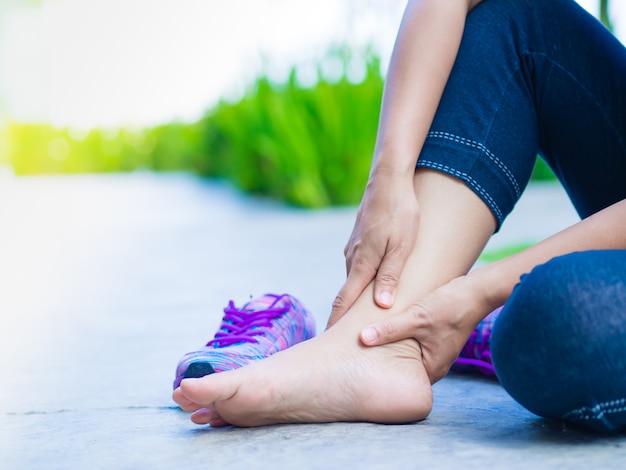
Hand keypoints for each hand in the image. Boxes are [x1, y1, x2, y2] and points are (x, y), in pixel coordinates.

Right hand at [327, 172, 418, 327]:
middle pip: (347, 293)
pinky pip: (358, 266)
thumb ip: (391, 277)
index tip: (330, 341)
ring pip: (353, 279)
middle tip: (346, 337)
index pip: (345, 301)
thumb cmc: (400, 213)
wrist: (388, 180)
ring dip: (355, 298)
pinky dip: (361, 281)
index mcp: (363, 263)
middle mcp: (353, 258)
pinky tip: (370, 286)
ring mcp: (354, 247)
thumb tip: (382, 307)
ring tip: (361, 317)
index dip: (338, 322)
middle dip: (345, 315)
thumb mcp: (402, 247)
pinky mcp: (359, 239)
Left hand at [359, 276, 491, 382]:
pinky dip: (403, 338)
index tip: (360, 369)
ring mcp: (437, 351)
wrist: (476, 292)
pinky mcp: (437, 338)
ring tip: (369, 343)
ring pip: (409, 354)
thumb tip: (362, 339)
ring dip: (394, 348)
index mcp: (432, 368)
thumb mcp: (415, 318)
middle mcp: (436, 364)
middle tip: (359, 358)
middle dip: (385, 362)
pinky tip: (388, 329)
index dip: (381, 374)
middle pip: (404, 368)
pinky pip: (415, 343)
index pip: (401, 381)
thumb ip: (389, 330)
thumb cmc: (449, 307)